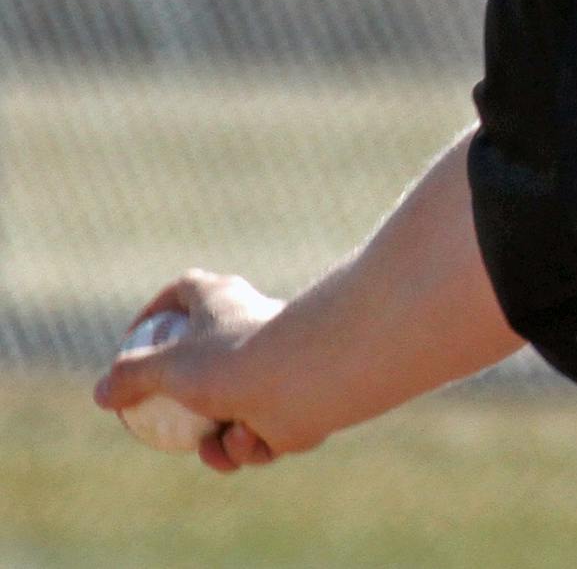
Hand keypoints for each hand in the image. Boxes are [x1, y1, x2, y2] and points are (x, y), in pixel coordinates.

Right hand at [93, 270, 295, 472]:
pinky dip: (248, 445)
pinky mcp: (296, 400)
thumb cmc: (234, 359)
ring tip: (217, 446)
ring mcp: (275, 364)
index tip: (132, 342)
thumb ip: (130, 377)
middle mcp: (251, 326)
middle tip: (164, 426)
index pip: (184, 293)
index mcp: (222, 300)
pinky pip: (258, 434)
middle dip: (184, 402)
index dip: (154, 313)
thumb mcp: (166, 367)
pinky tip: (250, 441)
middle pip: (206, 359)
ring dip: (217, 440)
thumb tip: (103, 393)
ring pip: (231, 409)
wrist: (309, 379)